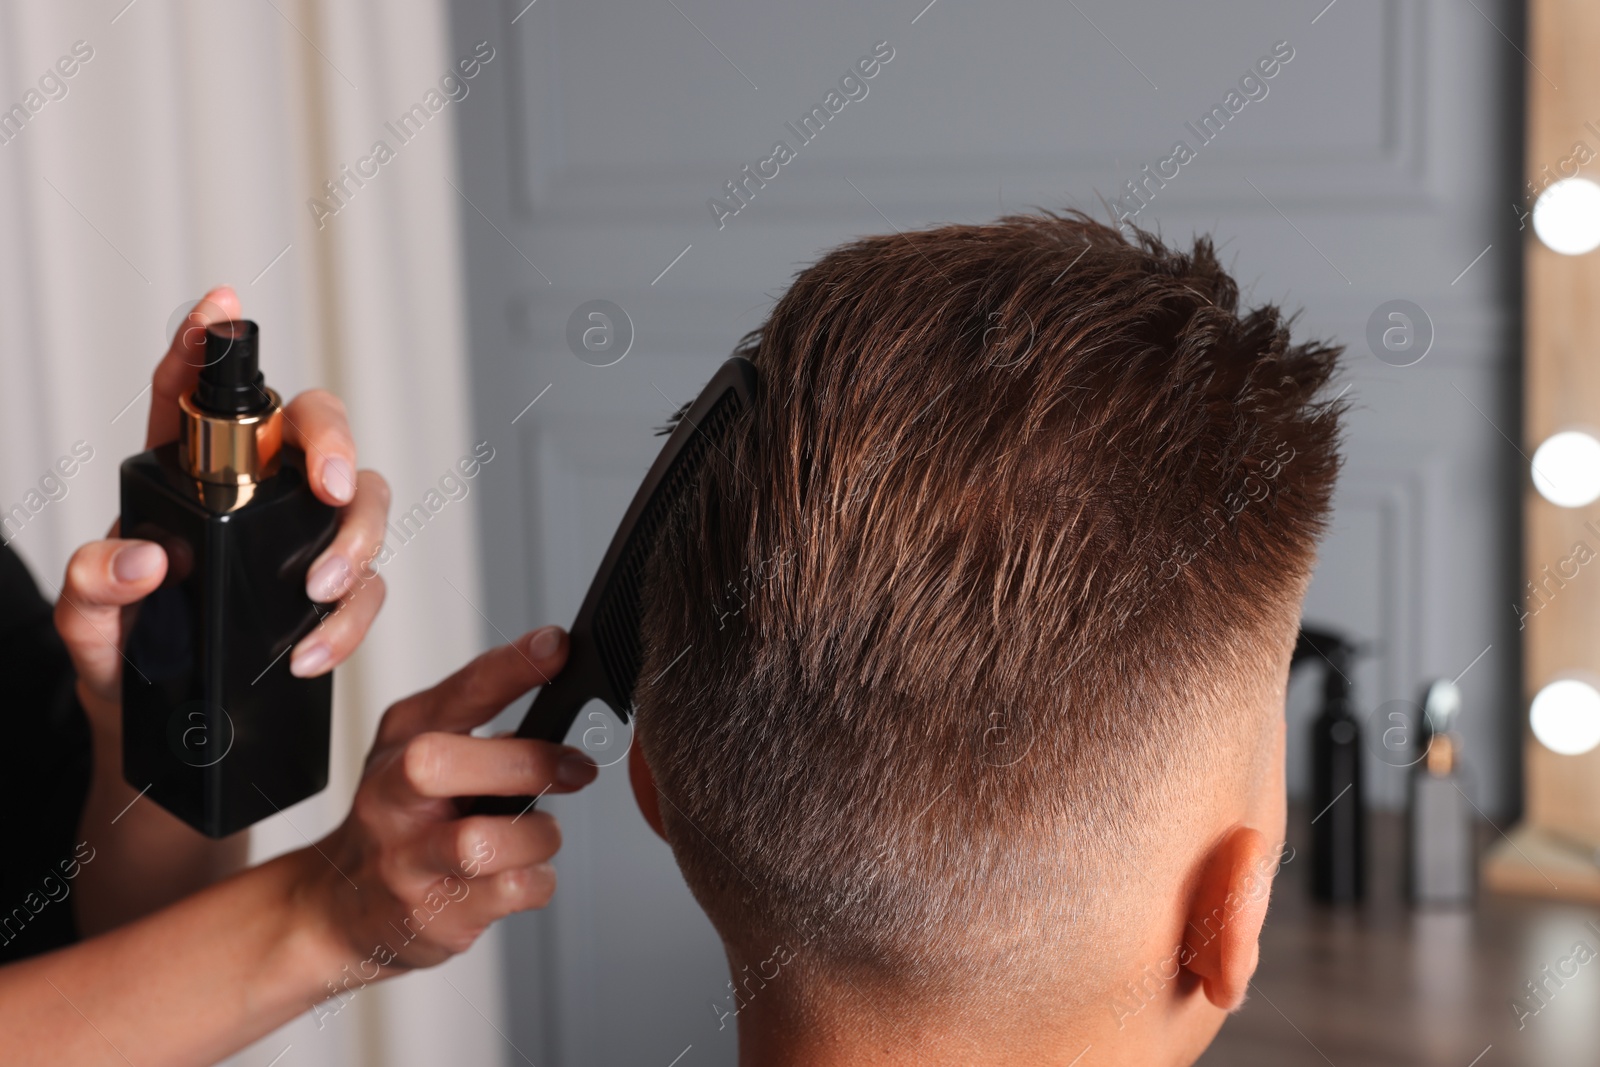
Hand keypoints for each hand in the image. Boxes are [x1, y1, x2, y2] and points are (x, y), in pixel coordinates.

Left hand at [54, 286, 391, 725]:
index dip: (205, 343)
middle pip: (312, 428)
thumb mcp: (86, 624)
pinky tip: (313, 651)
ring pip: (361, 497)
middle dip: (331, 442)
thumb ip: (94, 586)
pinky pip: (369, 586)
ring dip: (357, 536)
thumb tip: (144, 560)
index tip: (219, 307)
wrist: (156, 740)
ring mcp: (298, 539)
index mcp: (181, 477)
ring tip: (319, 588)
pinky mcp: (331, 593)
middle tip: (323, 486)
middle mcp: (252, 494)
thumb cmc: (120, 660)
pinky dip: (351, 619)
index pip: (190, 395)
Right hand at [304, 626, 597, 971]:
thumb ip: (482, 726)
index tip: (558, 646)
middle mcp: (392, 794)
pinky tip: (521, 874)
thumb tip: (566, 702)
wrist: (340, 908)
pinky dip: (536, 880)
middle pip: (444, 763)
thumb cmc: (401, 821)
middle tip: (576, 770)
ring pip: (484, 842)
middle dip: (528, 764)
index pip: (458, 692)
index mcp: (404, 738)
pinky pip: (511, 891)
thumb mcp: (423, 753)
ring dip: (537, 837)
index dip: (511, 667)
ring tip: (536, 836)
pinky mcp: (428, 913)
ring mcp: (404, 858)